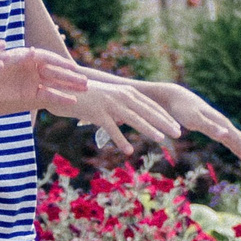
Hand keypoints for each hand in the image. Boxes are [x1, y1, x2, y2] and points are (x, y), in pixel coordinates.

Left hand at [0, 48, 90, 112]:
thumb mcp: (1, 61)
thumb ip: (17, 57)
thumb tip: (32, 51)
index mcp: (29, 56)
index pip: (49, 59)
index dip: (61, 63)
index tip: (74, 68)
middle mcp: (34, 68)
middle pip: (56, 71)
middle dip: (71, 77)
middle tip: (87, 82)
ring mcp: (33, 80)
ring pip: (55, 83)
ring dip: (69, 86)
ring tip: (85, 90)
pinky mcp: (30, 93)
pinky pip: (47, 95)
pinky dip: (59, 98)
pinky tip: (71, 101)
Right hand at [69, 79, 183, 156]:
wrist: (62, 90)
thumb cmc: (86, 97)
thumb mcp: (108, 99)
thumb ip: (121, 107)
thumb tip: (131, 118)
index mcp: (126, 92)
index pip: (150, 105)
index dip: (165, 116)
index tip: (177, 126)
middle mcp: (121, 96)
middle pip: (147, 111)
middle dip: (164, 123)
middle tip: (178, 133)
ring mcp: (109, 104)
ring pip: (133, 118)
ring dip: (148, 129)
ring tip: (161, 139)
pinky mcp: (97, 112)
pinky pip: (111, 128)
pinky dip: (120, 140)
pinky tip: (128, 151)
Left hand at [144, 81, 240, 165]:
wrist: (175, 97)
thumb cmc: (182, 109)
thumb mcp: (194, 119)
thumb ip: (210, 127)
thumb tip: (227, 134)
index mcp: (222, 124)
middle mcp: (225, 125)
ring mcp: (221, 127)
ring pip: (239, 143)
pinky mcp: (215, 129)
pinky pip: (232, 142)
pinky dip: (239, 150)